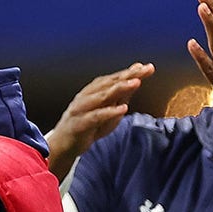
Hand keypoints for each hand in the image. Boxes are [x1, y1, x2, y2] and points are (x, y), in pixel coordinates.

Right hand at [46, 62, 153, 177]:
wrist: (64, 144)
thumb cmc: (88, 125)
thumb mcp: (109, 109)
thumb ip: (122, 94)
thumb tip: (136, 77)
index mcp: (94, 90)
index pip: (115, 78)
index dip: (131, 72)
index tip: (147, 67)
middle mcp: (87, 96)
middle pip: (109, 83)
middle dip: (127, 76)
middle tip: (144, 70)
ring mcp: (81, 108)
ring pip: (101, 96)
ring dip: (119, 88)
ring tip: (135, 83)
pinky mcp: (79, 123)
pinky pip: (95, 116)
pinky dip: (108, 112)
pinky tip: (122, 109)